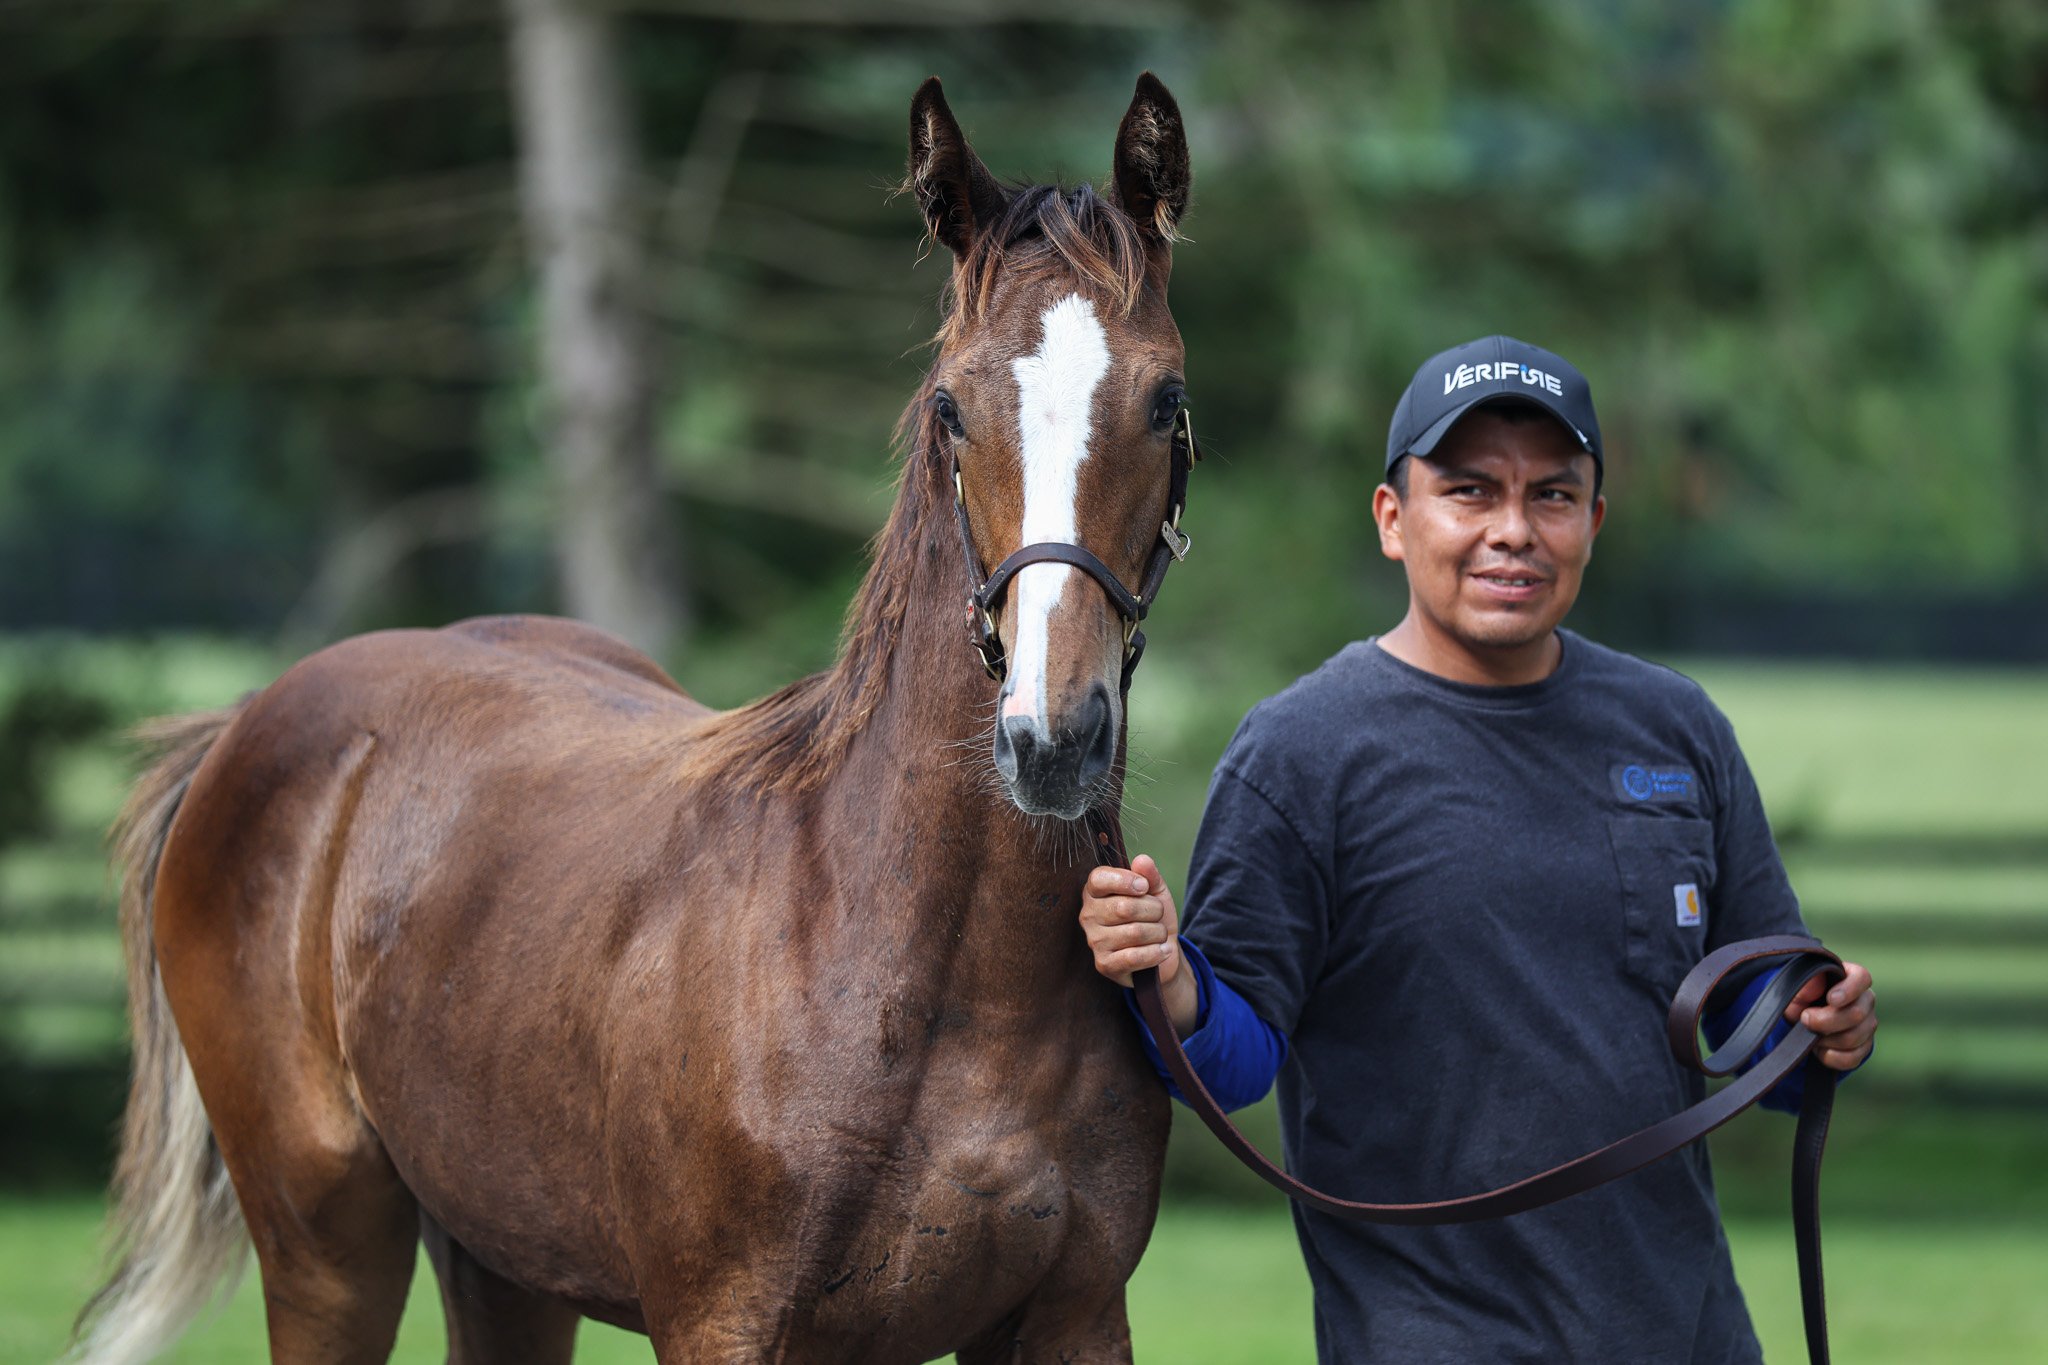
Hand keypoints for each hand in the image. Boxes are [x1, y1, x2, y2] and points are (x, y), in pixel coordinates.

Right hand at [1079, 854, 1198, 1034]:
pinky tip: (1162, 950)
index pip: (1099, 879)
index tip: (1144, 887)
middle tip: (1158, 914)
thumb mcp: (1155, 891)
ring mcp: (1094, 942)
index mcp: (1095, 892)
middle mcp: (1088, 915)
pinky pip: (1134, 956)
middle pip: (1123, 907)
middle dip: (1153, 910)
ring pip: (1134, 932)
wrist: (1161, 951)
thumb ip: (1149, 874)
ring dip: (1157, 932)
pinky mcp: (1104, 964)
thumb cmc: (1152, 917)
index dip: (1125, 880)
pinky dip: (1156, 952)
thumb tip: (1142, 860)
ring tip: (1159, 934)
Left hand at [1784, 960, 1876, 1070]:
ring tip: (1809, 1034)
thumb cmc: (1800, 997)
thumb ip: (1805, 983)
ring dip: (1826, 1039)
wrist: (1799, 1022)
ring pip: (1854, 1038)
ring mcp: (1867, 1025)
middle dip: (1827, 1020)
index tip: (1830, 999)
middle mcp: (1864, 1001)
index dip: (1849, 990)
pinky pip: (1852, 1058)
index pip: (1862, 978)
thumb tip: (1813, 987)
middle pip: (1857, 1014)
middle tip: (1805, 1019)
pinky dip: (1830, 1056)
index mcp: (1851, 978)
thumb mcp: (1796, 987)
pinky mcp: (1863, 1048)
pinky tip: (1818, 1049)